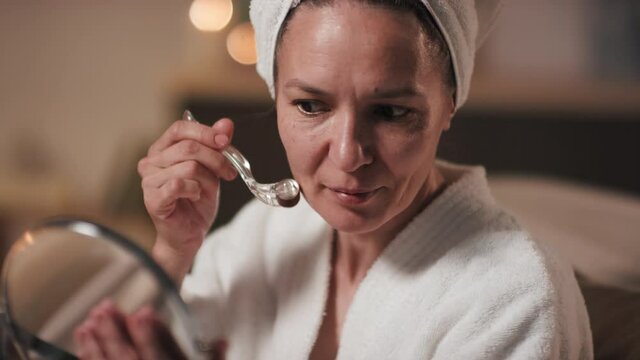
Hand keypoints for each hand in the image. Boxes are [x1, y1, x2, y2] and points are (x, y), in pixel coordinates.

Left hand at [74, 299, 225, 359]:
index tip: (143, 312)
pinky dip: (87, 358)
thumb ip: (213, 359)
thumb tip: (221, 342)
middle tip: (104, 309)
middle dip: (114, 331)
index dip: (149, 333)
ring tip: (87, 323)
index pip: (158, 354)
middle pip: (126, 357)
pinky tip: (82, 345)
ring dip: (95, 344)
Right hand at [137, 118, 236, 281]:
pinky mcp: (152, 199)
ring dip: (208, 179)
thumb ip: (217, 146)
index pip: (180, 128)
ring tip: (206, 190)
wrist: (190, 234)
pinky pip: (180, 185)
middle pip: (189, 147)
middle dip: (216, 159)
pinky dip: (195, 190)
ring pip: (189, 166)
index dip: (205, 132)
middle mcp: (151, 161)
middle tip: (229, 173)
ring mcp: (148, 180)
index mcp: (163, 149)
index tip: (225, 141)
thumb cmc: (197, 201)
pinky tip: (195, 197)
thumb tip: (226, 124)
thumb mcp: (213, 169)